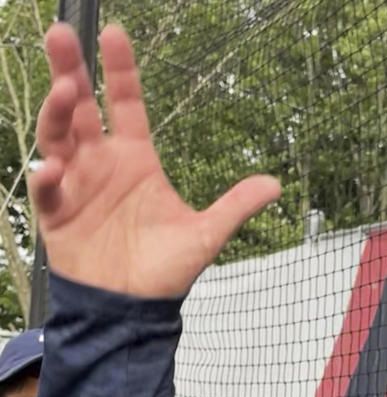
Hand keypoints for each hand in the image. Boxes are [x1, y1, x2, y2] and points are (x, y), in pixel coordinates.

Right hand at [27, 23, 280, 297]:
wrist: (134, 308)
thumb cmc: (165, 269)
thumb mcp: (206, 234)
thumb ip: (235, 206)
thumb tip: (276, 185)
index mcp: (137, 160)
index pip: (126, 105)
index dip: (120, 71)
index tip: (115, 33)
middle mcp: (102, 164)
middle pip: (80, 108)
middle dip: (69, 71)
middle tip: (61, 34)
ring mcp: (76, 185)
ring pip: (58, 137)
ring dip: (57, 113)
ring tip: (66, 90)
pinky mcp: (58, 214)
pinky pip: (47, 190)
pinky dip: (46, 179)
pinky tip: (52, 169)